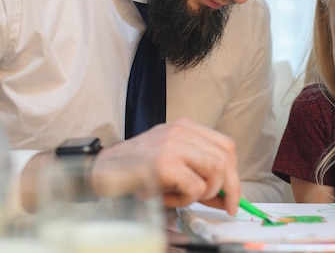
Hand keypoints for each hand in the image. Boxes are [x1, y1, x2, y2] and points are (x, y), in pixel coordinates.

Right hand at [92, 118, 240, 214]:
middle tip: (224, 206)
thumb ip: (199, 175)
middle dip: (229, 188)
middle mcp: (181, 131)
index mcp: (185, 128)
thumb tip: (227, 197)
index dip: (234, 174)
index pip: (226, 146)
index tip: (232, 196)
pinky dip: (187, 200)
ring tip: (184, 198)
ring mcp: (172, 145)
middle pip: (226, 158)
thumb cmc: (134, 170)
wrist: (99, 171)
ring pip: (216, 170)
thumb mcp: (172, 166)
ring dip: (205, 193)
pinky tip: (169, 199)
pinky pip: (195, 186)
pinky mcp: (163, 163)